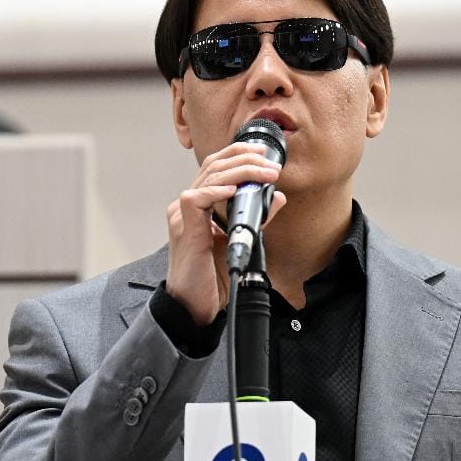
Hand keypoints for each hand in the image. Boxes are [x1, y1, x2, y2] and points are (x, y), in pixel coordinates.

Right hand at [165, 141, 286, 324]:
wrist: (196, 307)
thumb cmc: (212, 277)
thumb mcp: (242, 240)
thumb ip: (257, 218)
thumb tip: (277, 197)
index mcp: (199, 205)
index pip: (216, 166)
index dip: (238, 154)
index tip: (263, 153)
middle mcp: (188, 206)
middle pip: (213, 166)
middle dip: (245, 159)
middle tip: (271, 165)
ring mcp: (183, 216)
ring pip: (208, 178)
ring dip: (240, 172)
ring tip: (265, 174)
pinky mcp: (184, 229)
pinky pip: (196, 199)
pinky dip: (216, 192)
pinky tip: (234, 191)